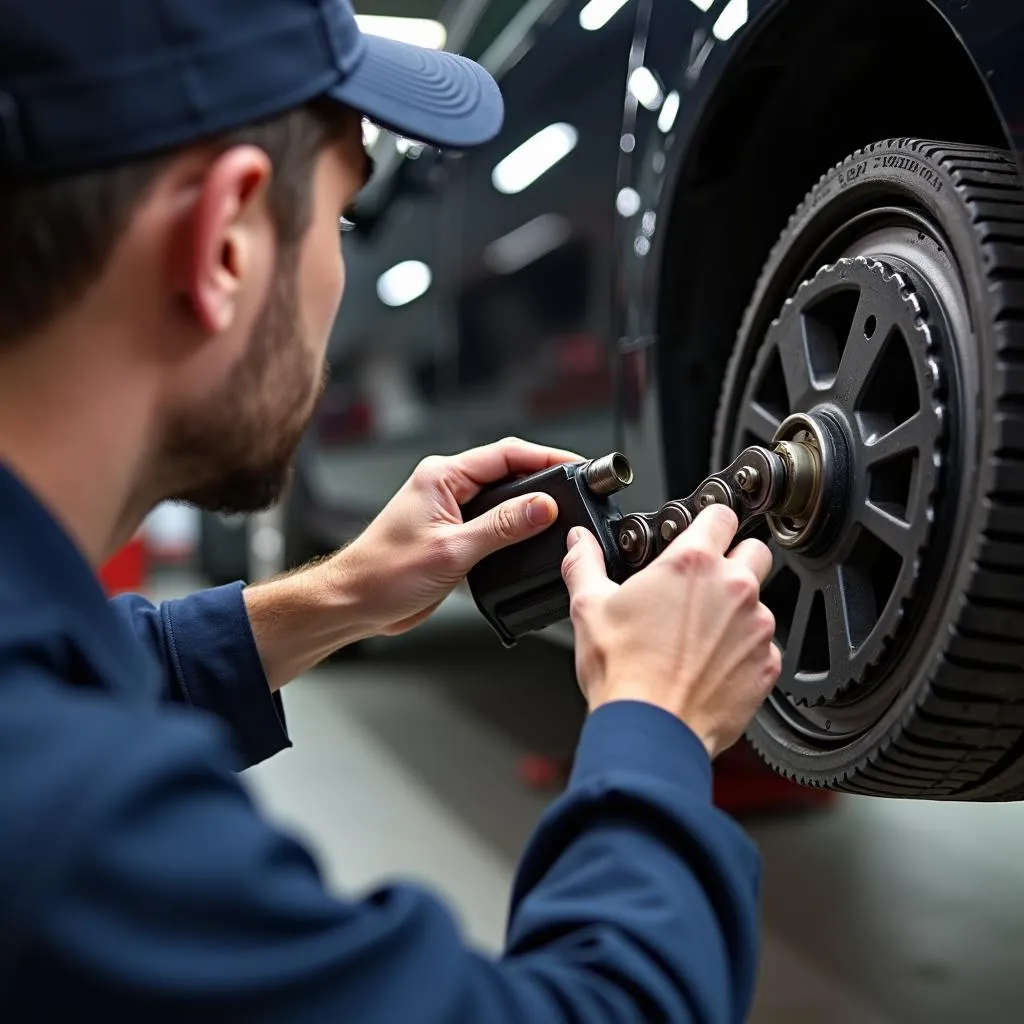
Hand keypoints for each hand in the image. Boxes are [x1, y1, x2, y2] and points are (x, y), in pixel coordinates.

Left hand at [332, 437, 580, 636]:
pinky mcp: (452, 533)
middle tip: (578, 490)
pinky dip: (516, 528)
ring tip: (562, 514)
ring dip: (530, 505)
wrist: (356, 602)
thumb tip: (544, 506)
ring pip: (503, 497)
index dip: (547, 456)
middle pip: (508, 471)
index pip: (506, 454)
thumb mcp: (453, 549)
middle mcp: (446, 486)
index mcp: (442, 475)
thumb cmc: (384, 573)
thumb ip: (503, 526)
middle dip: (544, 479)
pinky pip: (494, 522)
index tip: (577, 465)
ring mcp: (450, 509)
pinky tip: (532, 539)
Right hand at [561, 504, 780, 758]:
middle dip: (734, 559)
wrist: (651, 731)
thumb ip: (585, 563)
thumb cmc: (624, 672)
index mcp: (691, 563)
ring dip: (737, 610)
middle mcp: (733, 588)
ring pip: (760, 602)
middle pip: (755, 550)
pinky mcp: (767, 664)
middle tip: (704, 583)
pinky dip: (743, 651)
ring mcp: (756, 627)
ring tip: (699, 636)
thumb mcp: (589, 608)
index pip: (722, 514)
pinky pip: (764, 646)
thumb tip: (580, 541)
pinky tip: (711, 665)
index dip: (710, 520)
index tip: (702, 532)